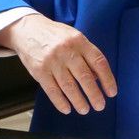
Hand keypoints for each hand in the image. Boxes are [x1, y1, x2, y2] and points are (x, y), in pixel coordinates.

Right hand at [0, 14, 116, 114]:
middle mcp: (67, 51)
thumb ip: (87, 55)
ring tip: (85, 109)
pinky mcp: (40, 71)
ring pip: (69, 87)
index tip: (111, 92)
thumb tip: (98, 77)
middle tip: (100, 106)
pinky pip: (52, 90)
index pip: (99, 62)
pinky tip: (67, 108)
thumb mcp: (74, 38)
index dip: (107, 79)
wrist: (28, 29)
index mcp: (79, 41)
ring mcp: (52, 61)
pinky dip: (60, 102)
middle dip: (94, 95)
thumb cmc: (54, 35)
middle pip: (85, 77)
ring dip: (79, 101)